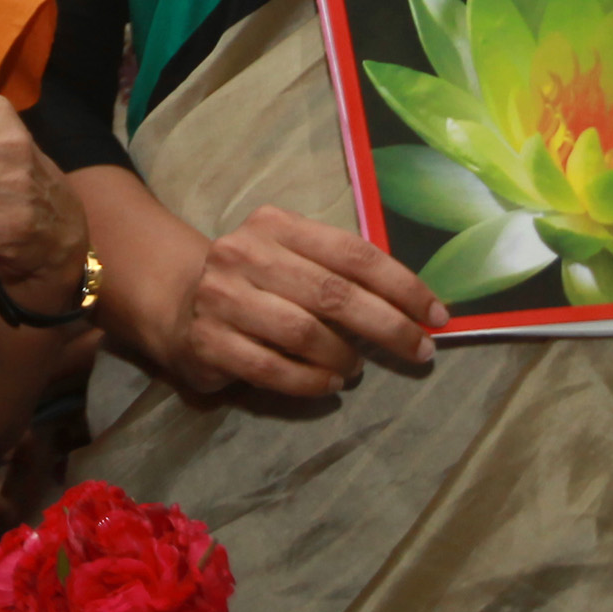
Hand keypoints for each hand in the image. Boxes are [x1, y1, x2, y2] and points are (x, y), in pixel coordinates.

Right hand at [155, 206, 443, 396]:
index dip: (402, 286)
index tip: (435, 316)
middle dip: (388, 326)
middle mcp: (244, 254)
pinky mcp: (207, 341)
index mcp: (275, 226)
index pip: (352, 253)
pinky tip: (328, 385)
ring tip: (357, 369)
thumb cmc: (257, 281)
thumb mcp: (291, 256)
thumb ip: (340, 269)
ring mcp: (221, 298)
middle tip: (419, 351)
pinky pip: (272, 369)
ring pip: (303, 333)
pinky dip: (309, 382)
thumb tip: (415, 306)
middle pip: (334, 294)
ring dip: (344, 357)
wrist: (177, 300)